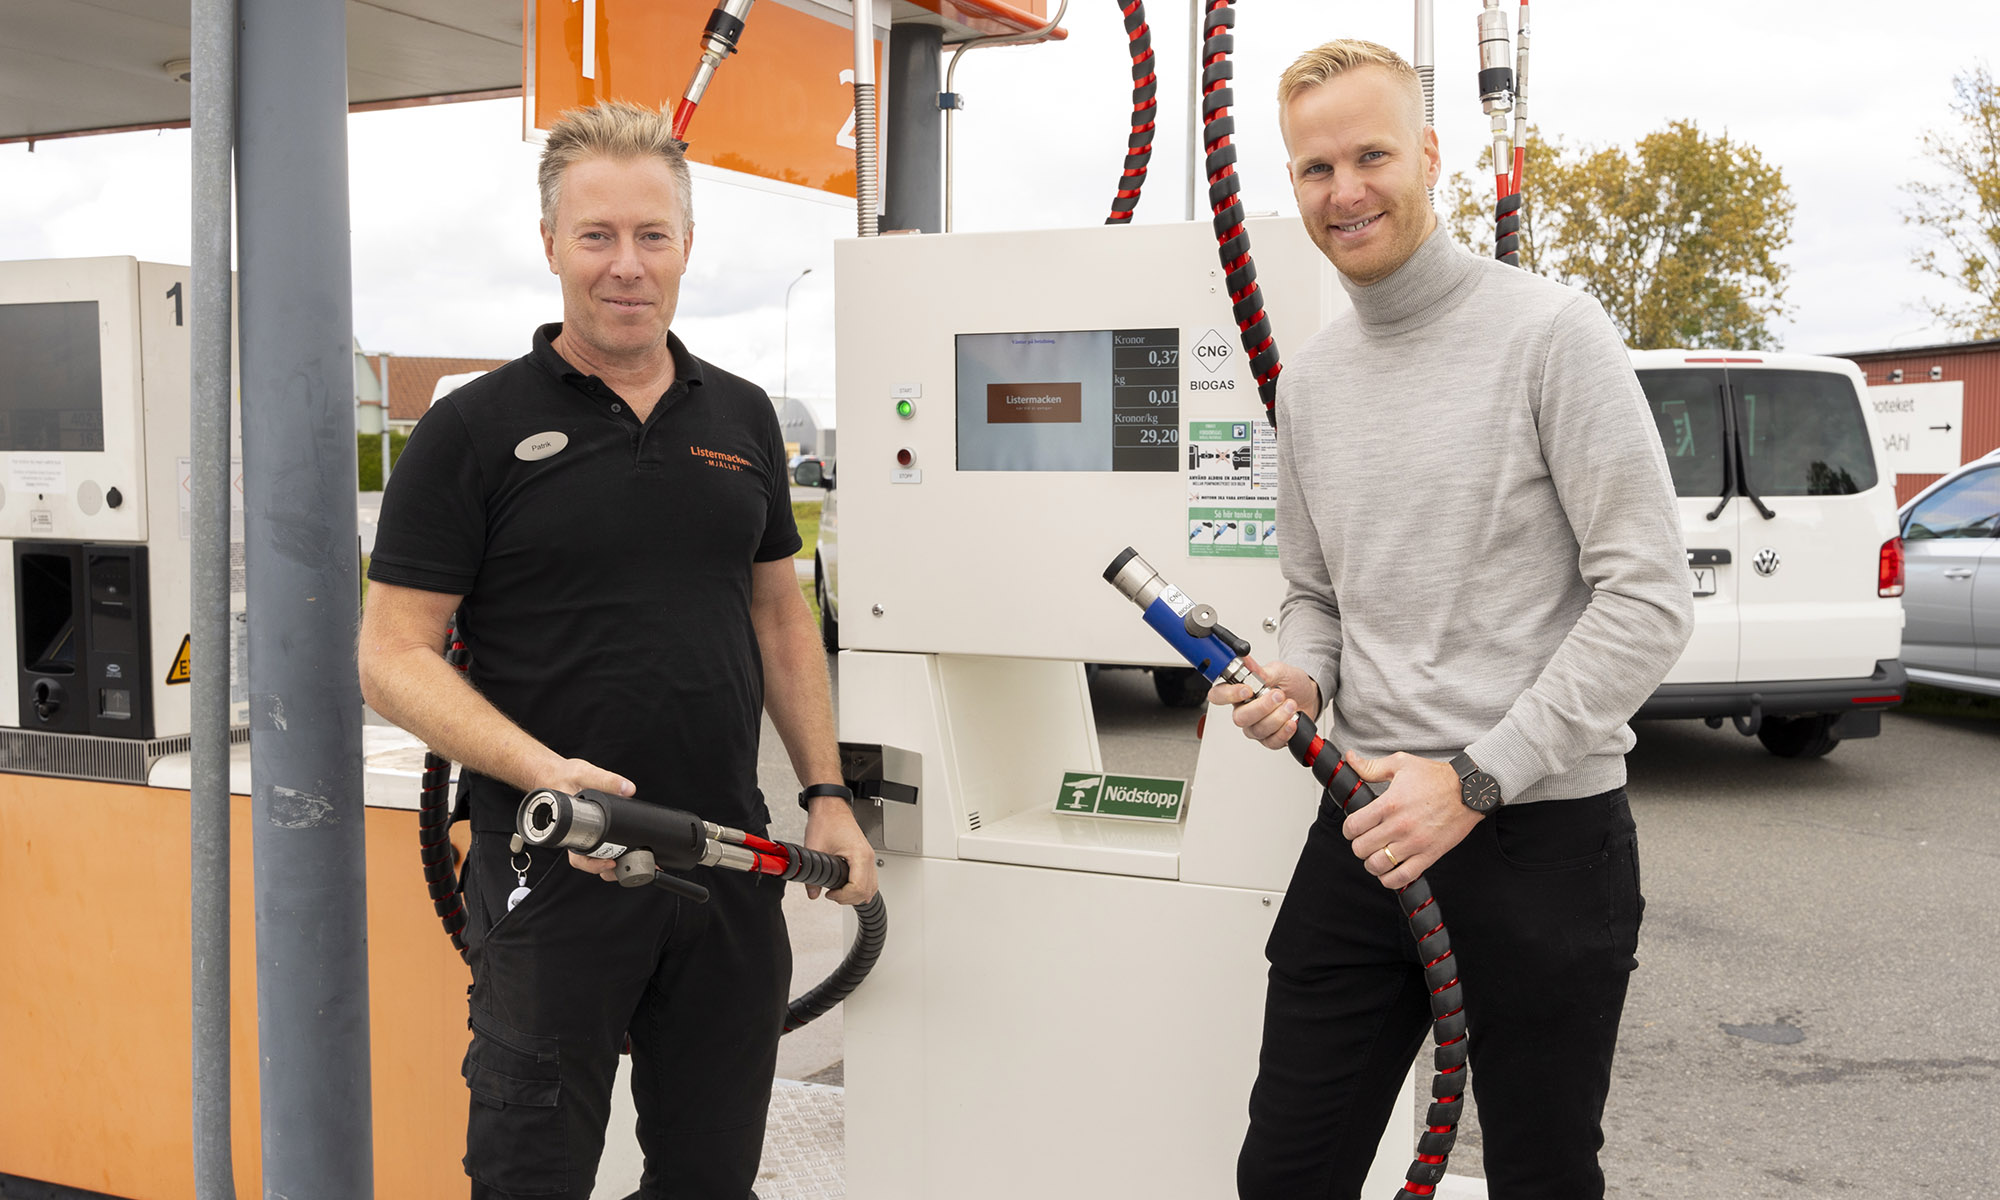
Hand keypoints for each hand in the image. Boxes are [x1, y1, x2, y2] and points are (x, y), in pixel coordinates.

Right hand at [540, 756, 635, 880]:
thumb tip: (627, 789)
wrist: (555, 773)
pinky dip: (619, 849)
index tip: (610, 862)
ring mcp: (585, 834)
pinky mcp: (595, 829)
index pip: (578, 857)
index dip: (594, 864)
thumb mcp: (584, 774)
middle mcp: (576, 836)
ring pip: (598, 858)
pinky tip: (632, 847)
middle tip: (628, 864)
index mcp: (570, 829)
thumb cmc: (562, 776)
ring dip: (615, 864)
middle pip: (591, 864)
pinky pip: (604, 845)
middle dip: (609, 869)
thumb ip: (606, 781)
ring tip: (634, 860)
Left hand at [803, 797, 879, 904]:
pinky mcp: (866, 856)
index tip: (830, 894)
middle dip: (849, 898)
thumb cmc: (826, 821)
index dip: (843, 896)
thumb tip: (812, 893)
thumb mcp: (814, 848)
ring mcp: (869, 856)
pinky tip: (848, 888)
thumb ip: (811, 874)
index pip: (858, 887)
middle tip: (832, 895)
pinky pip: (871, 879)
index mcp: (859, 854)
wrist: (831, 806)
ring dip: (857, 895)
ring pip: (872, 887)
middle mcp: (868, 856)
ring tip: (840, 893)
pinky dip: (861, 888)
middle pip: (868, 890)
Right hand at [1208, 658, 1321, 749]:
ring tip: (1291, 705)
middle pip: (1239, 718)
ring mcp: (1256, 726)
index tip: (1247, 690)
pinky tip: (1292, 721)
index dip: (1228, 695)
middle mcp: (1244, 711)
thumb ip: (1260, 670)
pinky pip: (1272, 741)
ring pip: (1257, 730)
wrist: (1309, 696)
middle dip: (1261, 707)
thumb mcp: (1277, 671)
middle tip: (1278, 695)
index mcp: (1239, 692)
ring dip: (1277, 717)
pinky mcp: (1270, 739)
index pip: (1218, 696)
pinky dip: (1284, 731)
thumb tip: (1245, 660)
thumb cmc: (1291, 683)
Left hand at [1338, 752, 1482, 889]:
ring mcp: (1414, 842)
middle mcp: (1400, 825)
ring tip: (1376, 855)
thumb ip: (1371, 766)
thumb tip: (1350, 759)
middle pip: (1362, 848)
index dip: (1348, 830)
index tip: (1353, 829)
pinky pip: (1403, 877)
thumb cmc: (1436, 778)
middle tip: (1365, 841)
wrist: (1469, 790)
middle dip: (1359, 846)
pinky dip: (1390, 879)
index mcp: (1389, 803)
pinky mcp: (1429, 855)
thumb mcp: (1401, 764)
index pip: (1353, 826)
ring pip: (1378, 865)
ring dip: (1372, 863)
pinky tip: (1389, 871)